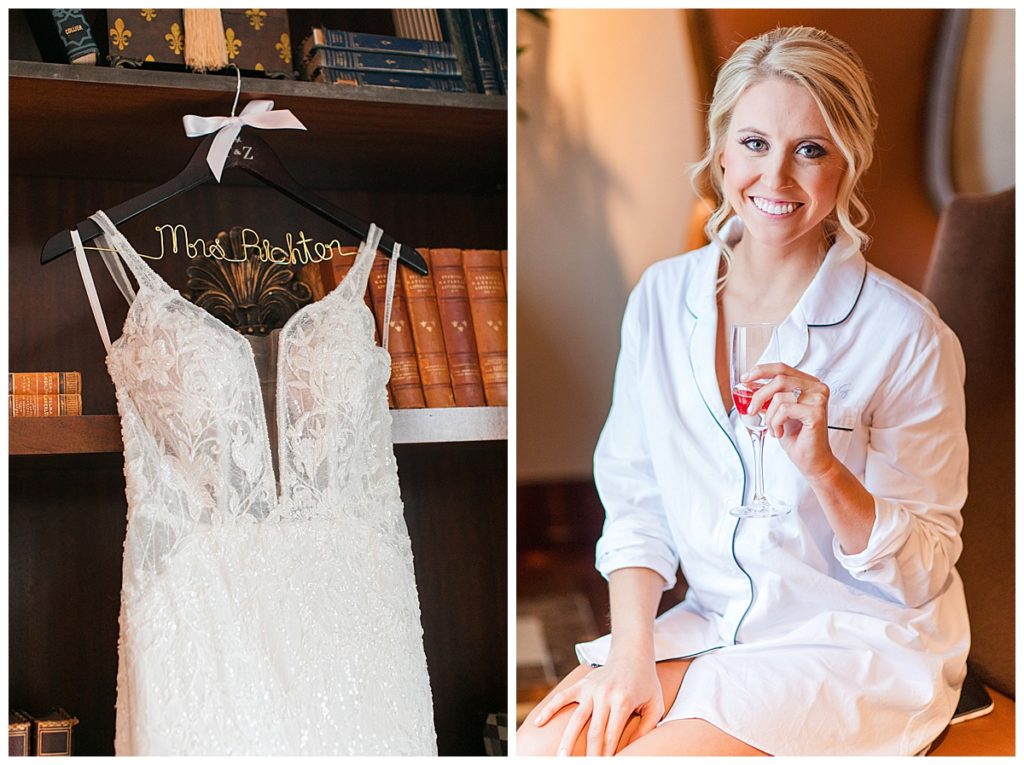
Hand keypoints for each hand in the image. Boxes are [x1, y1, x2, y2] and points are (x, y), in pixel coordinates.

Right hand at [532, 656, 662, 755]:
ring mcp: (591, 689)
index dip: (607, 753)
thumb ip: (647, 728)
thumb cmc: (646, 683)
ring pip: (576, 719)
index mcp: (622, 702)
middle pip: (593, 731)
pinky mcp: (581, 684)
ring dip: (567, 740)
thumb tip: (632, 747)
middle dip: (589, 754)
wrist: (632, 654)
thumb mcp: (655, 704)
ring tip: (561, 757)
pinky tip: (538, 722)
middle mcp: (604, 695)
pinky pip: (562, 697)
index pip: (612, 735)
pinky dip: (549, 709)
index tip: (604, 764)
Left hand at [744, 362, 837, 480]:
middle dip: (759, 396)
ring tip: (773, 428)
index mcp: (809, 384)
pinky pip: (784, 410)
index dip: (761, 370)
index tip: (745, 378)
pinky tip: (779, 432)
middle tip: (752, 410)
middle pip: (779, 380)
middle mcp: (817, 388)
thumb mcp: (779, 411)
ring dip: (769, 416)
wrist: (811, 459)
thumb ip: (770, 397)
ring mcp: (818, 399)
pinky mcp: (816, 412)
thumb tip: (750, 386)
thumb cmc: (798, 437)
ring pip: (779, 397)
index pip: (783, 368)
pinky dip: (775, 422)